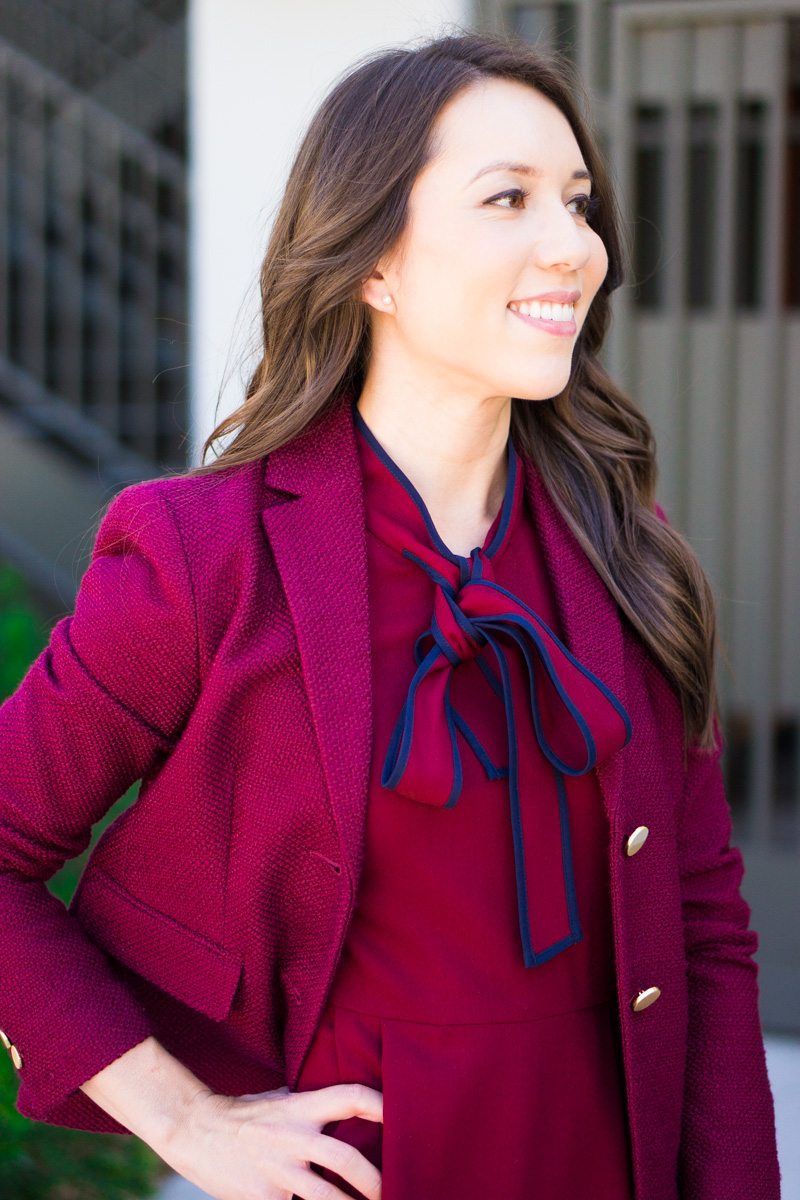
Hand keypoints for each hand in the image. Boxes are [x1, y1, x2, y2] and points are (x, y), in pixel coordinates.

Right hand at [160, 1081, 382, 1199]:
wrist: (195, 1130)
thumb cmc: (244, 1114)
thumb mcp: (280, 1099)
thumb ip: (310, 1107)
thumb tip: (348, 1111)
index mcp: (301, 1106)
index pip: (350, 1097)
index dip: (380, 1105)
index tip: (401, 1117)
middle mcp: (292, 1136)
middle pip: (347, 1159)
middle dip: (376, 1182)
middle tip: (392, 1192)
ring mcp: (278, 1170)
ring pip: (327, 1198)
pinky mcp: (263, 1198)